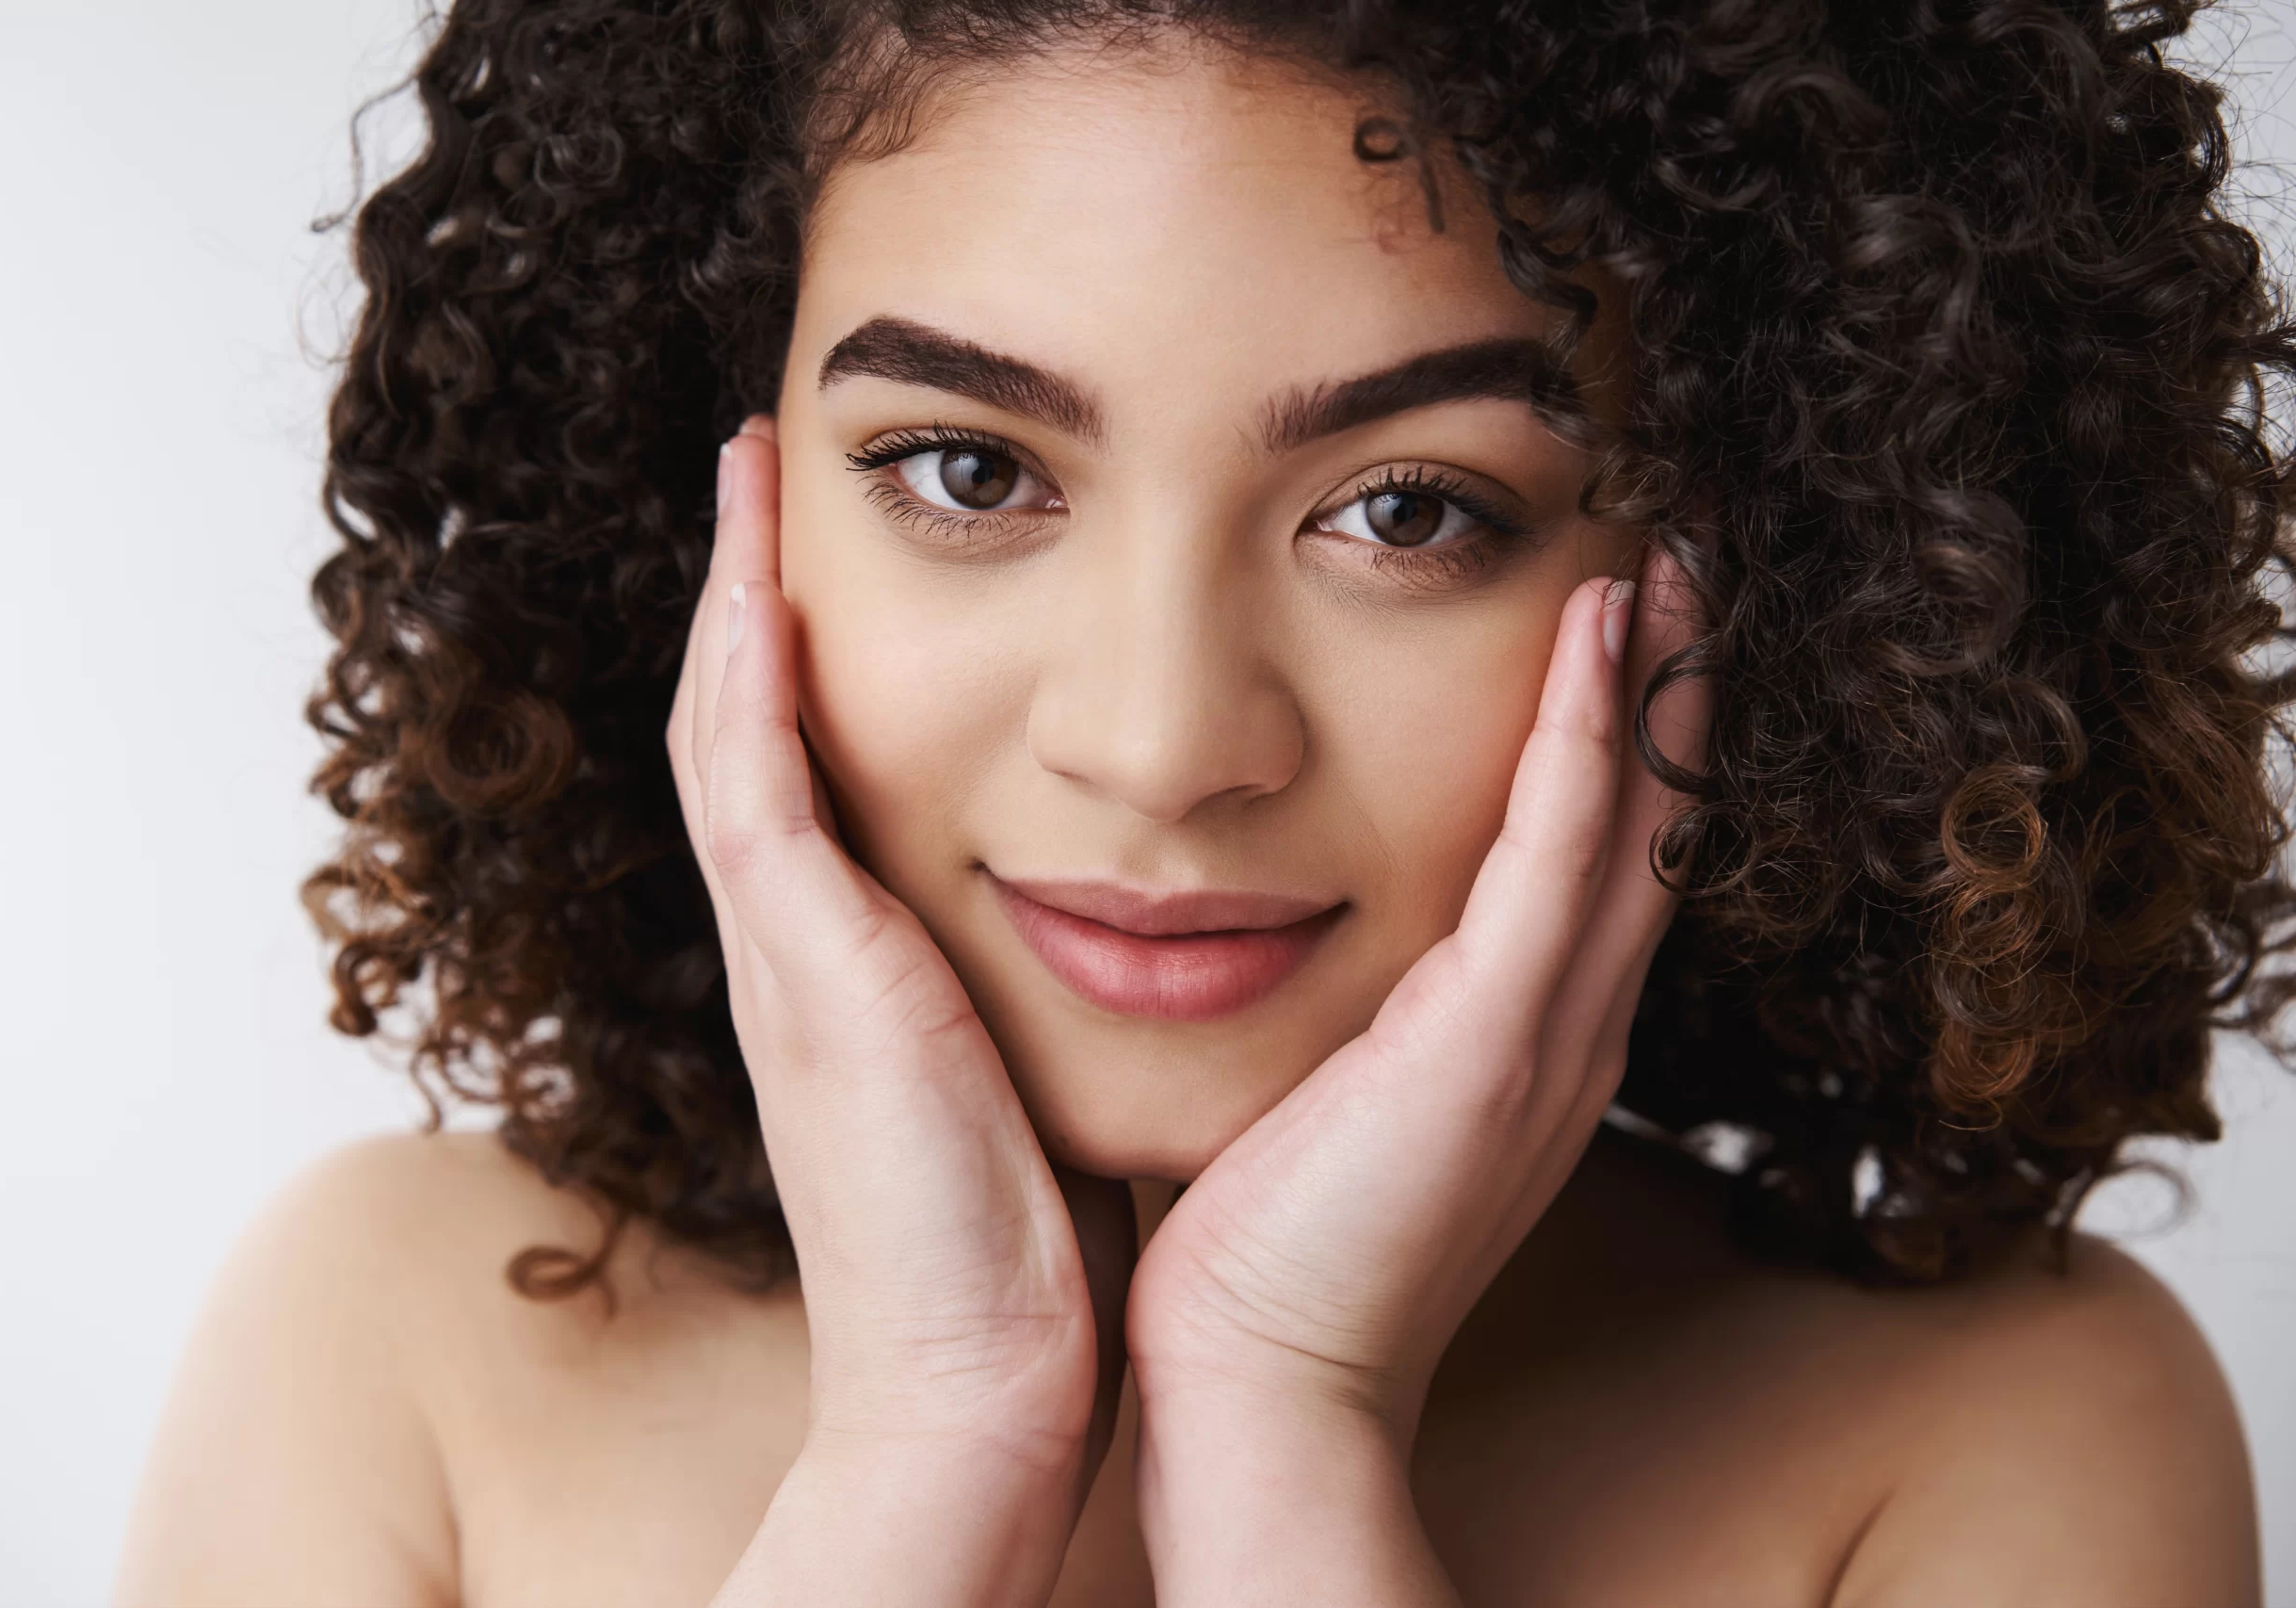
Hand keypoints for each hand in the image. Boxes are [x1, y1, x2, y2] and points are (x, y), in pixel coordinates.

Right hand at [675, 422, 1132, 1604]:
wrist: (975, 1383)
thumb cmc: (1023, 1254)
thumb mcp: (1019, 1088)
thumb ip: (1028, 1008)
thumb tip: (1117, 944)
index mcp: (849, 973)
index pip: (806, 781)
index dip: (799, 668)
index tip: (823, 559)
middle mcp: (796, 947)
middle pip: (744, 728)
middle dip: (748, 595)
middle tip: (763, 471)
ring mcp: (784, 952)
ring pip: (727, 726)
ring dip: (736, 590)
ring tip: (753, 464)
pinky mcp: (804, 967)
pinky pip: (749, 778)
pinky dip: (744, 663)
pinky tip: (762, 561)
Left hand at [1125, 555, 1708, 1600]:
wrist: (1259, 1381)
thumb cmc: (1263, 1248)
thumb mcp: (1327, 1102)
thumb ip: (1349, 1020)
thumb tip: (1285, 932)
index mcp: (1521, 1046)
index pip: (1597, 865)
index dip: (1625, 745)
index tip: (1616, 626)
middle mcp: (1563, 1034)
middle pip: (1649, 829)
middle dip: (1668, 693)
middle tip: (1678, 560)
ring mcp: (1545, 1039)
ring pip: (1633, 824)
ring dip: (1652, 684)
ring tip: (1664, 558)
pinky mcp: (1494, 1044)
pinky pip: (1565, 856)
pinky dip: (1591, 739)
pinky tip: (1600, 635)